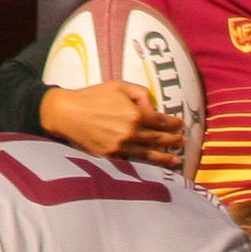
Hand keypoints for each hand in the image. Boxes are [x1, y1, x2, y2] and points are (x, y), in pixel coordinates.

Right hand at [41, 82, 184, 166]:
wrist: (67, 113)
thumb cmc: (92, 96)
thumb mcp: (118, 85)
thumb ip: (139, 93)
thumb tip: (152, 106)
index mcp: (135, 114)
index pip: (161, 121)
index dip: (173, 124)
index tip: (181, 125)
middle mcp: (131, 132)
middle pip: (158, 139)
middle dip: (173, 141)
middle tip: (183, 143)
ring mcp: (121, 146)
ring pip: (148, 154)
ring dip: (164, 158)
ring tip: (175, 161)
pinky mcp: (110, 155)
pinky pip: (131, 160)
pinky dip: (144, 163)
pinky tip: (152, 165)